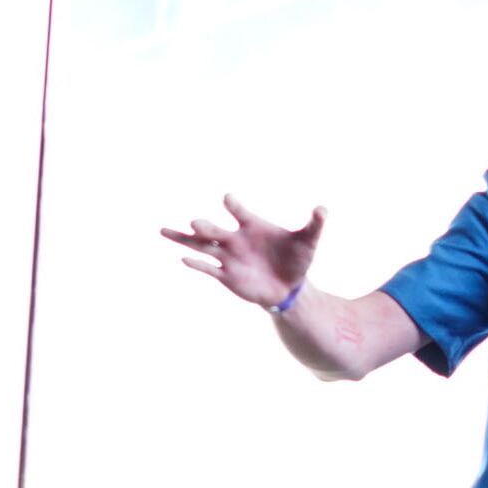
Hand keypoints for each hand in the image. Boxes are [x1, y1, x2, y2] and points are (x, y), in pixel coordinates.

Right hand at [160, 194, 324, 309]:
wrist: (290, 288)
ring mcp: (228, 257)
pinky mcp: (227, 276)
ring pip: (202, 247)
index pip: (238, 211)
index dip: (233, 205)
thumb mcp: (308, 242)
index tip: (228, 199)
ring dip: (186, 240)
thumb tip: (323, 209)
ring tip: (164, 230)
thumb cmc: (297, 259)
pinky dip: (197, 265)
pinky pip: (209, 269)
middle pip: (214, 230)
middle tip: (195, 223)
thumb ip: (314, 225)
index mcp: (252, 225)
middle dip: (205, 227)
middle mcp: (235, 239)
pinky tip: (183, 259)